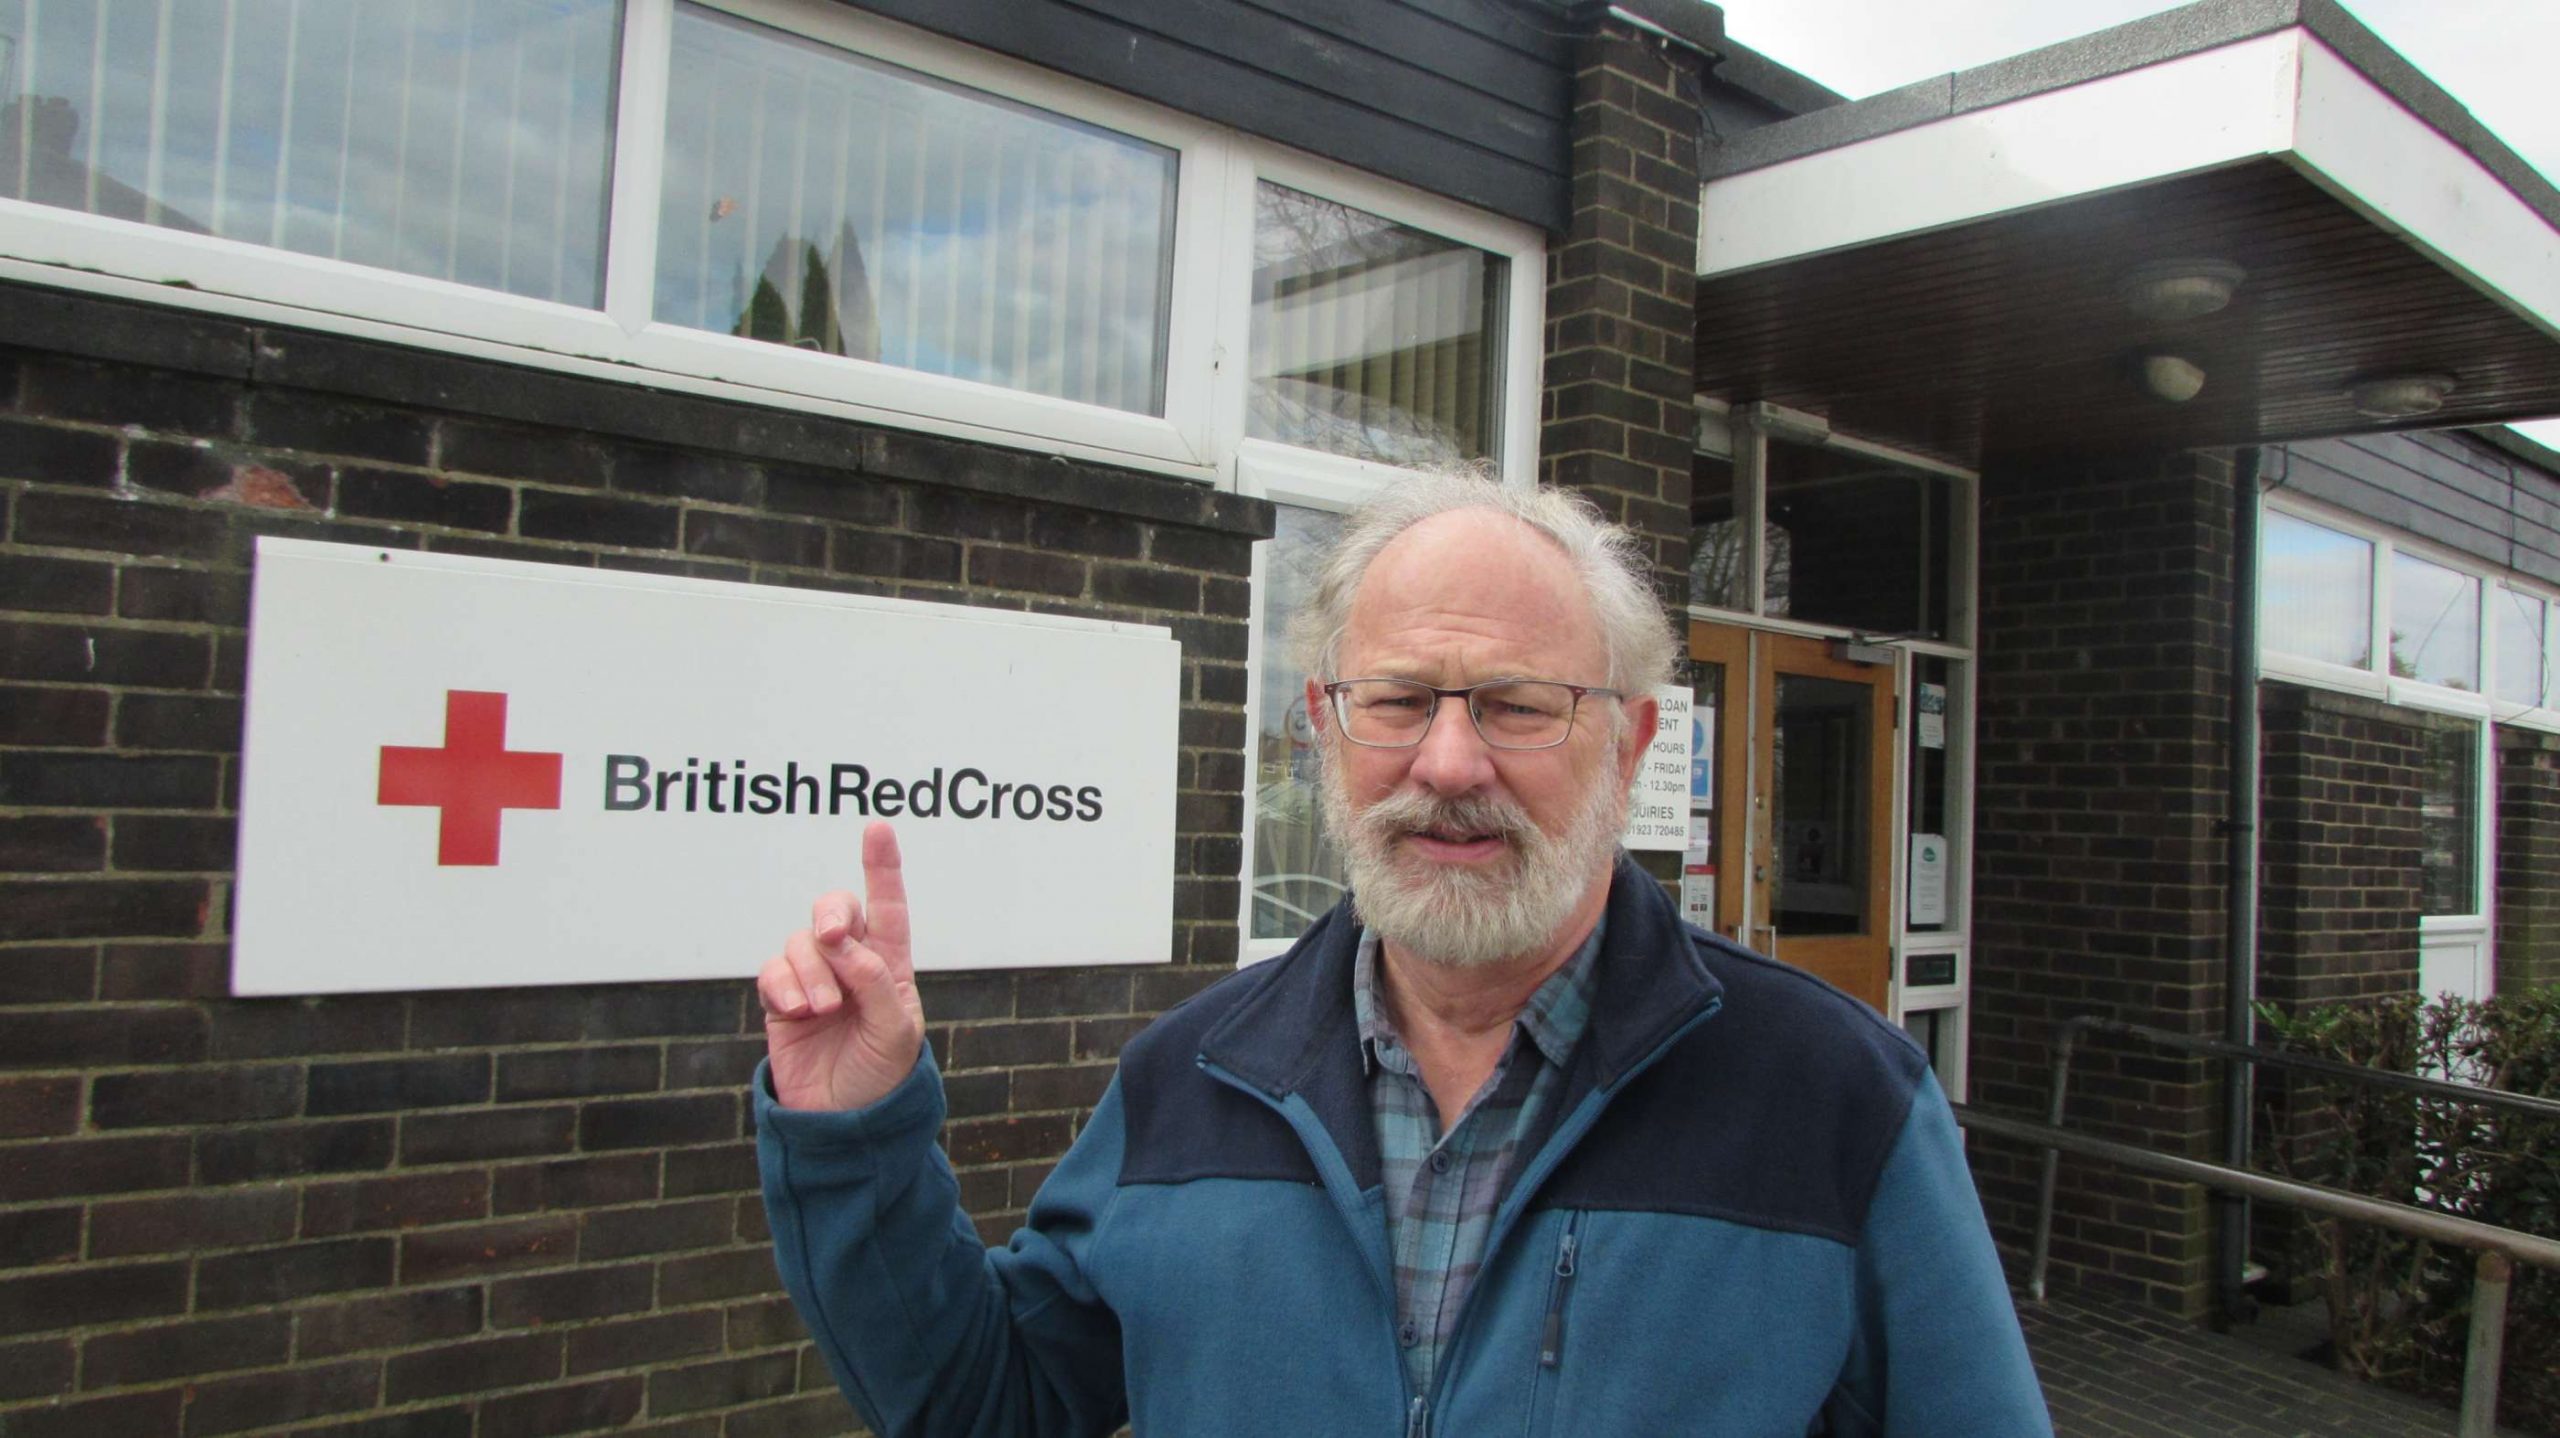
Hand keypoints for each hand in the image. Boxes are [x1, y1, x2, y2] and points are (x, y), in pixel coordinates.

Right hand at [759, 822, 926, 1110]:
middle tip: (832, 940)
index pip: (888, 908)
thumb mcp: (897, 1033)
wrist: (843, 1122)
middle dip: (830, 914)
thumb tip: (842, 944)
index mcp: (889, 966)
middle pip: (835, 911)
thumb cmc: (881, 1075)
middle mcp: (851, 965)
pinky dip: (783, 985)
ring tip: (821, 1011)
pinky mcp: (782, 1000)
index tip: (878, 828)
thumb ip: (875, 983)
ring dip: (811, 971)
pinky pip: (773, 970)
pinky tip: (796, 1012)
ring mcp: (814, 980)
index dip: (882, 868)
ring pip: (801, 942)